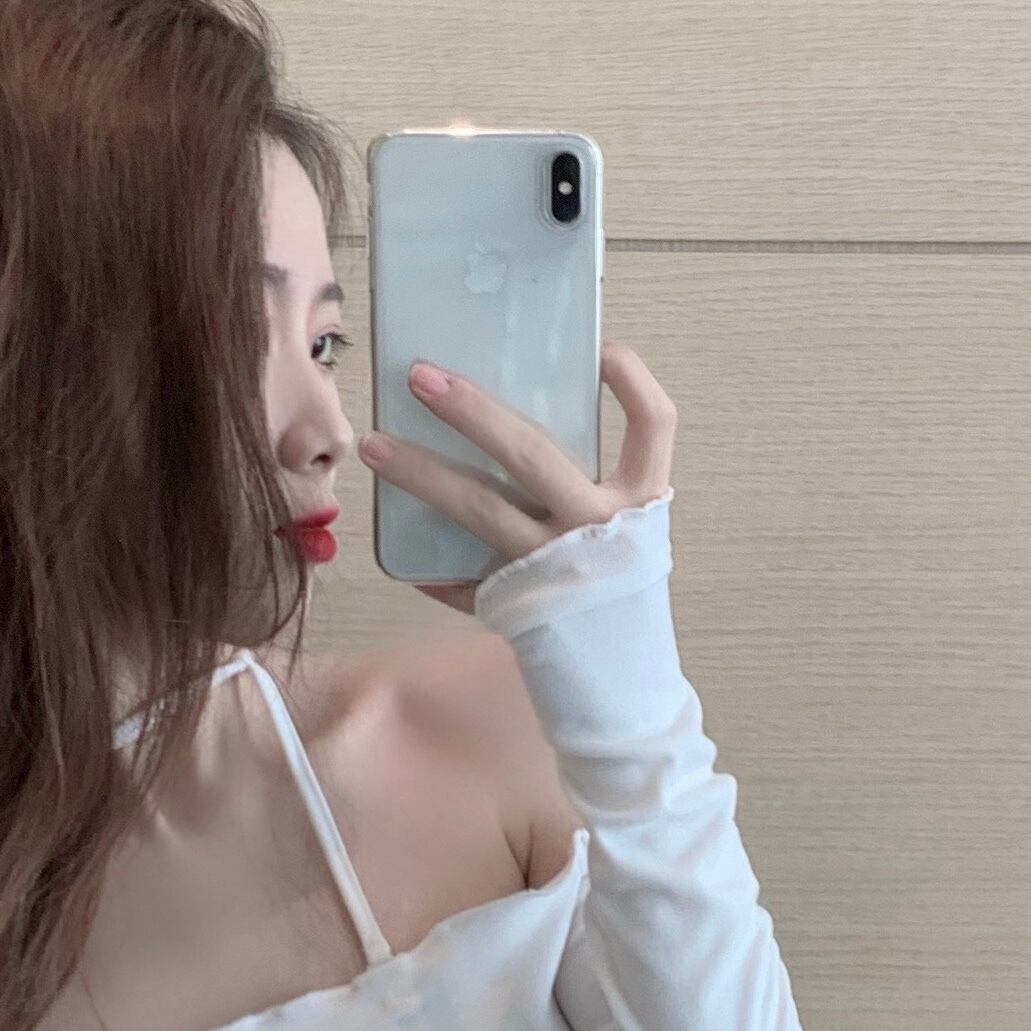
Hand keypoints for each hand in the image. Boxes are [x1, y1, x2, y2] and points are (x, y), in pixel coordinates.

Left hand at [358, 342, 675, 613]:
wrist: (622, 680)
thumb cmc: (617, 585)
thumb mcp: (627, 525)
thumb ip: (591, 479)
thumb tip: (509, 414)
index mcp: (640, 500)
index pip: (654, 421)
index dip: (631, 379)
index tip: (600, 351)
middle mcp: (600, 528)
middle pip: (531, 454)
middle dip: (471, 411)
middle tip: (420, 377)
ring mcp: (556, 566)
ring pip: (480, 509)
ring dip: (422, 473)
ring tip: (376, 446)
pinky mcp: (521, 604)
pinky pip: (464, 578)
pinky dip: (430, 566)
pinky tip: (402, 556)